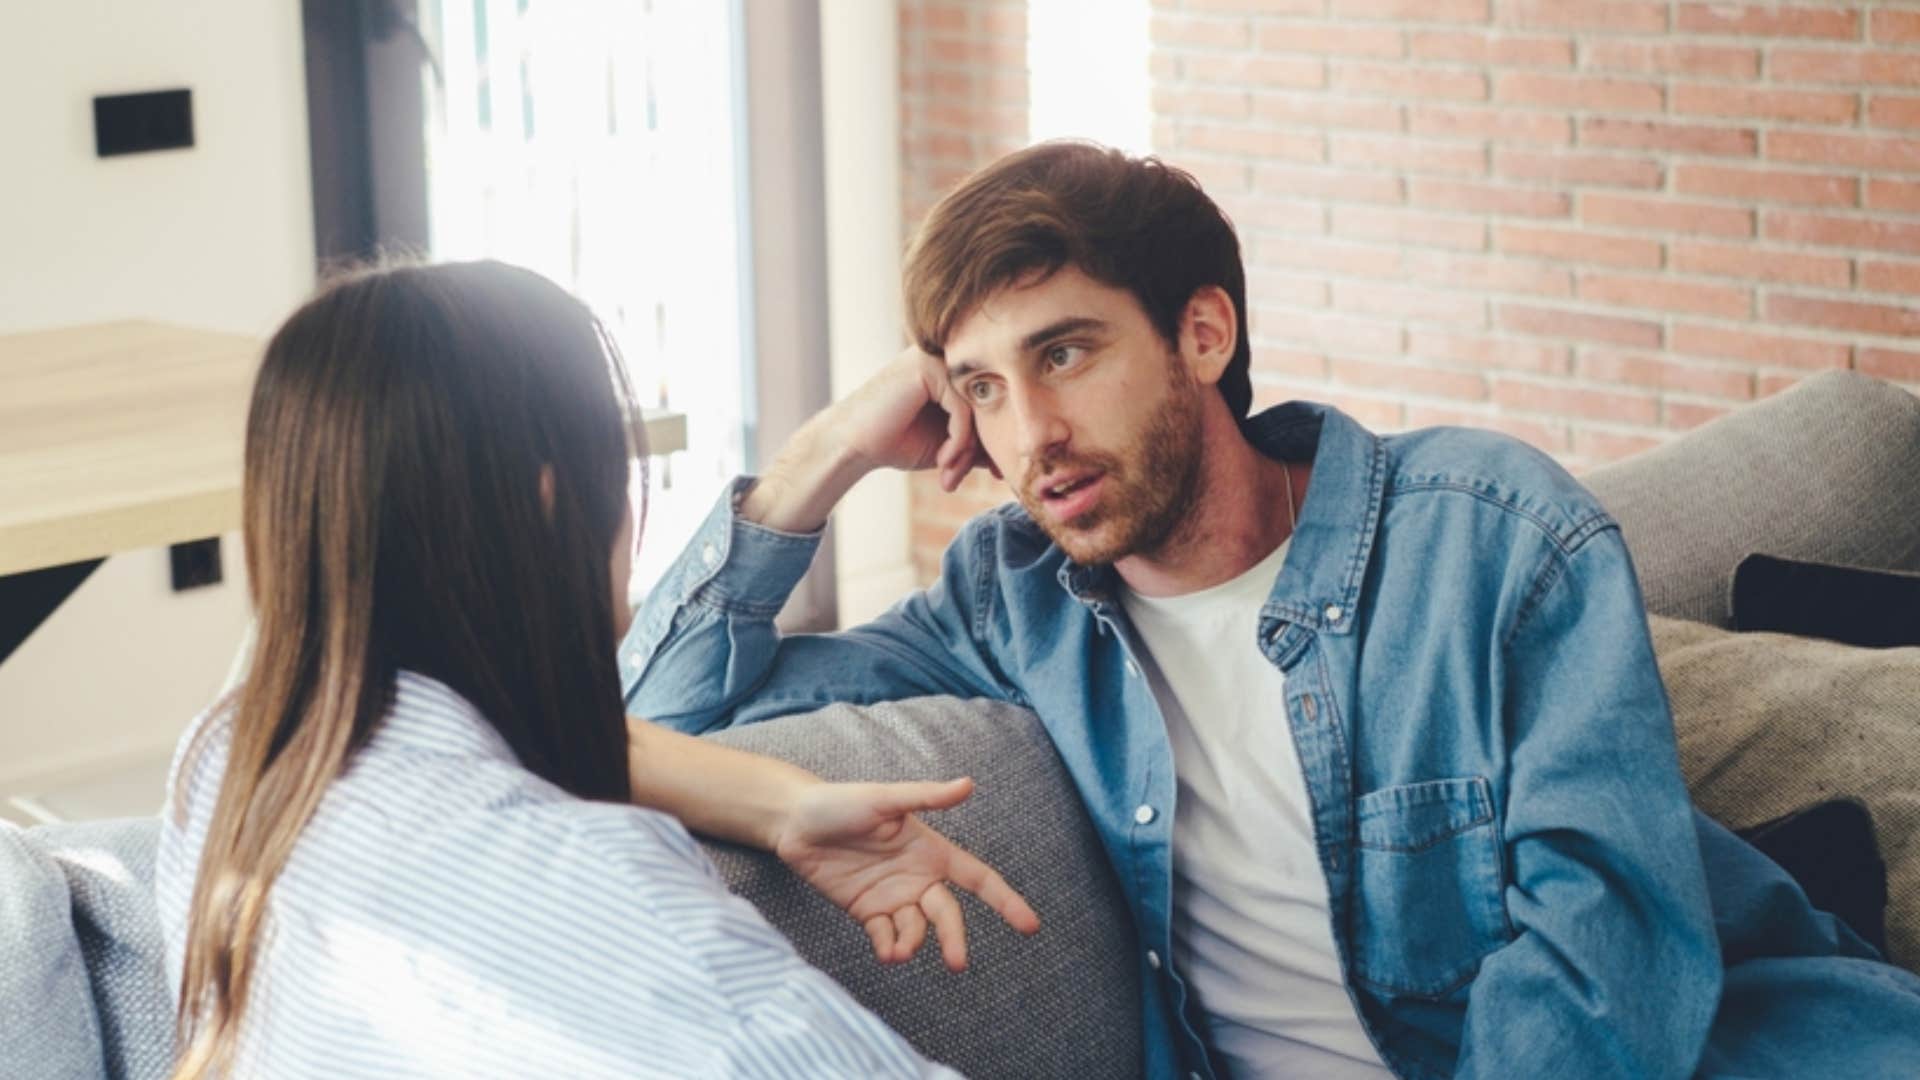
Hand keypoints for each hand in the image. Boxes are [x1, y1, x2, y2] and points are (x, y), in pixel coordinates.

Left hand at [772, 777, 1039, 970]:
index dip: (1006, 901)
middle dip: (954, 938)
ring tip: (898, 950)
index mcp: (931, 851)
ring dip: (912, 944)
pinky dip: (889, 949)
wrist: (794, 823)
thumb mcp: (885, 799)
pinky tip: (885, 952)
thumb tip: (969, 784)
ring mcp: (892, 897)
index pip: (978, 879)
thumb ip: (927, 797)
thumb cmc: (841, 802)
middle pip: (948, 915)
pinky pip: (886, 938)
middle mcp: (917, 877)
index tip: (1031, 926)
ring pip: (916, 932)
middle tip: (956, 963)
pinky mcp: (866, 912)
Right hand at [832, 347, 998, 492]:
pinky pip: (962, 409)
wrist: (853, 445)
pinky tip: (942, 462)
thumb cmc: (896, 442)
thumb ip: (979, 441)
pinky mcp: (928, 366)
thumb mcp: (950, 445)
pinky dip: (958, 442)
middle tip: (965, 479)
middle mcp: (948, 358)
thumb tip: (1016, 453)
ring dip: (967, 451)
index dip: (994, 442)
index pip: (992, 404)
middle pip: (987, 406)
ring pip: (976, 408)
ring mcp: (937, 358)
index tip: (995, 474)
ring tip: (950, 476)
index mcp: (954, 372)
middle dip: (981, 451)